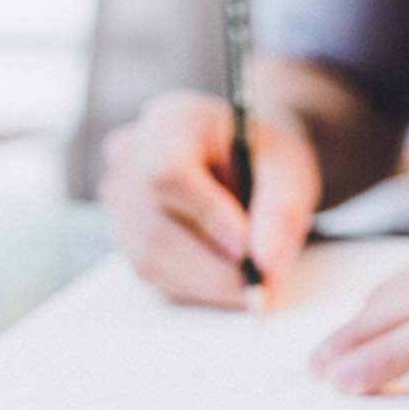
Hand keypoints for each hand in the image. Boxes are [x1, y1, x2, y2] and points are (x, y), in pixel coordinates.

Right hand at [99, 90, 320, 306]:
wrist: (248, 162)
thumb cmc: (266, 159)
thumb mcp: (290, 172)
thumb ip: (282, 213)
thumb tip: (266, 268)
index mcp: (171, 121)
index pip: (168, 173)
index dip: (207, 217)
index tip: (249, 250)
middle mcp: (130, 158)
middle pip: (155, 229)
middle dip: (214, 269)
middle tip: (262, 283)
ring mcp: (118, 200)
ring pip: (151, 260)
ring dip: (208, 283)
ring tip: (252, 274)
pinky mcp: (124, 237)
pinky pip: (154, 277)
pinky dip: (197, 287)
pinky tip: (227, 271)